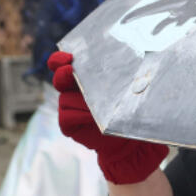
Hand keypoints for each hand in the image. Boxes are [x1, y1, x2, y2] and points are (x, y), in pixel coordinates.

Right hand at [48, 51, 166, 184]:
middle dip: (63, 73)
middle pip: (60, 78)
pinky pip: (67, 116)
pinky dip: (79, 116)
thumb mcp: (128, 90)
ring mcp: (69, 107)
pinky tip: (92, 117)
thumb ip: (121, 76)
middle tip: (70, 70)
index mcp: (85, 77)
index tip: (67, 55)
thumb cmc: (129, 109)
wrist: (129, 140)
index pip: (65, 63)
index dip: (60, 59)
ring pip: (66, 98)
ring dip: (81, 99)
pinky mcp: (68, 124)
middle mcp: (73, 90)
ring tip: (96, 104)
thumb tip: (135, 58)